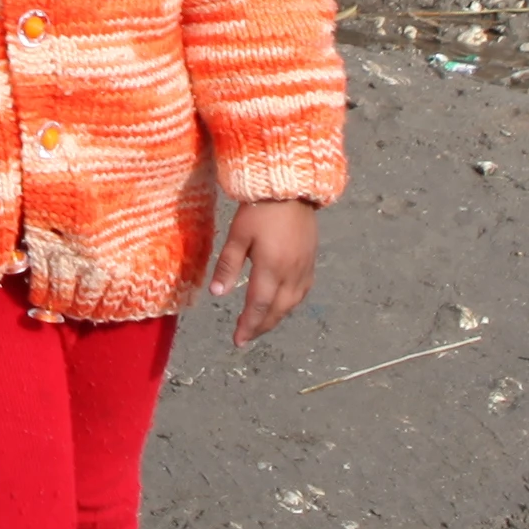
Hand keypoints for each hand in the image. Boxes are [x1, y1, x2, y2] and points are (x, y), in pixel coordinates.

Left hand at [215, 200, 319, 343]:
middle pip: (277, 309)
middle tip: (246, 337)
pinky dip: (291, 303)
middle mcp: (291, 272)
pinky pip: (303, 290)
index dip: (248, 325)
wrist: (291, 188)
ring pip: (292, 303)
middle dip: (261, 326)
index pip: (258, 306)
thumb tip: (217, 293)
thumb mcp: (238, 235)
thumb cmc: (260, 209)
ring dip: (276, 317)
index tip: (237, 341)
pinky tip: (283, 304)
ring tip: (261, 324)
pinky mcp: (311, 260)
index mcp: (271, 268)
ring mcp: (304, 267)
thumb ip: (228, 265)